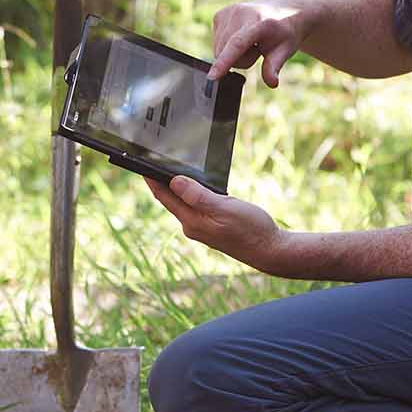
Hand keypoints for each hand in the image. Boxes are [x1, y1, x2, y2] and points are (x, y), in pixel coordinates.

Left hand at [146, 175, 288, 273]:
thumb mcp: (224, 208)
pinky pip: (196, 207)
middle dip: (161, 181)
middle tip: (152, 161)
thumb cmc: (251, 229)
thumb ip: (198, 196)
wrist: (270, 250)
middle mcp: (192, 226)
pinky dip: (191, 194)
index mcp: (192, 221)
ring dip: (176, 187)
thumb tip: (174, 182)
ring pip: (183, 203)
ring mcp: (202, 228)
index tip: (140, 163)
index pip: (164, 196)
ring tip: (169, 170)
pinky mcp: (212, 228)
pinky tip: (195, 187)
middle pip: (170, 199)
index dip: (151, 179)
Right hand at [210, 0, 309, 86]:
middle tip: (258, 50)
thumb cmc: (284, 33)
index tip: (212, 77)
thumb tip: (272, 83)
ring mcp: (227, 12)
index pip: (238, 43)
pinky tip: (241, 38)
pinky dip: (227, 47)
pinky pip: (216, 44)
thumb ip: (274, 66)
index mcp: (260, 22)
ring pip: (218, 51)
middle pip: (225, 53)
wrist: (282, 10)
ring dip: (233, 55)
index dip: (224, 61)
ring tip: (250, 43)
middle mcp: (240, 13)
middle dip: (240, 60)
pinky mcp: (219, 15)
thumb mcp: (286, 50)